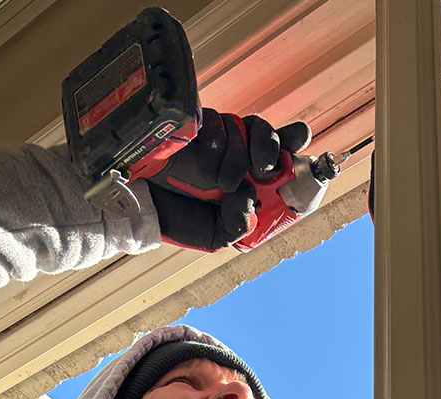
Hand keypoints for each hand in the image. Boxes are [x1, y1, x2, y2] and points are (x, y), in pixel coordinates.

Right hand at [143, 107, 311, 250]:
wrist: (140, 205)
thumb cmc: (179, 219)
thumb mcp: (215, 234)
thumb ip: (238, 224)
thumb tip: (249, 200)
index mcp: (249, 179)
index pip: (280, 155)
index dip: (292, 143)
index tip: (300, 138)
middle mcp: (237, 154)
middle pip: (267, 132)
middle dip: (271, 147)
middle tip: (263, 169)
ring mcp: (216, 136)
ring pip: (242, 128)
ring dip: (234, 158)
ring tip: (216, 183)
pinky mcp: (194, 124)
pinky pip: (215, 122)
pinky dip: (212, 145)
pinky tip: (197, 164)